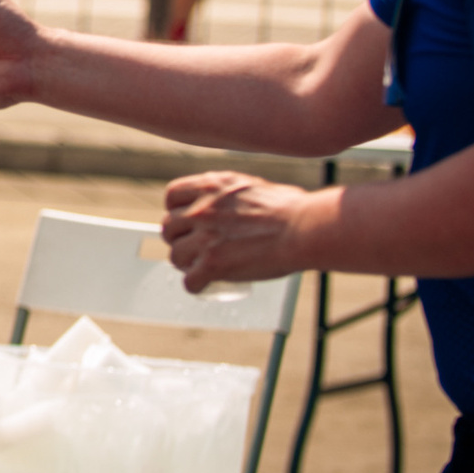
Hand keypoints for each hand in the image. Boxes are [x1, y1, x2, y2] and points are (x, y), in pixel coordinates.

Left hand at [160, 171, 314, 291]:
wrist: (304, 229)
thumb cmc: (290, 209)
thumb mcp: (251, 186)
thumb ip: (230, 194)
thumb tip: (230, 201)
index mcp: (210, 186)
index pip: (172, 196)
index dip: (175, 210)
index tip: (184, 220)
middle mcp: (202, 209)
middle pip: (169, 227)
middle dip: (179, 238)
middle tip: (192, 247)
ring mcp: (205, 237)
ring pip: (176, 256)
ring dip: (186, 264)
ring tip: (199, 267)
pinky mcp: (213, 264)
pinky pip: (190, 281)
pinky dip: (197, 286)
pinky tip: (205, 285)